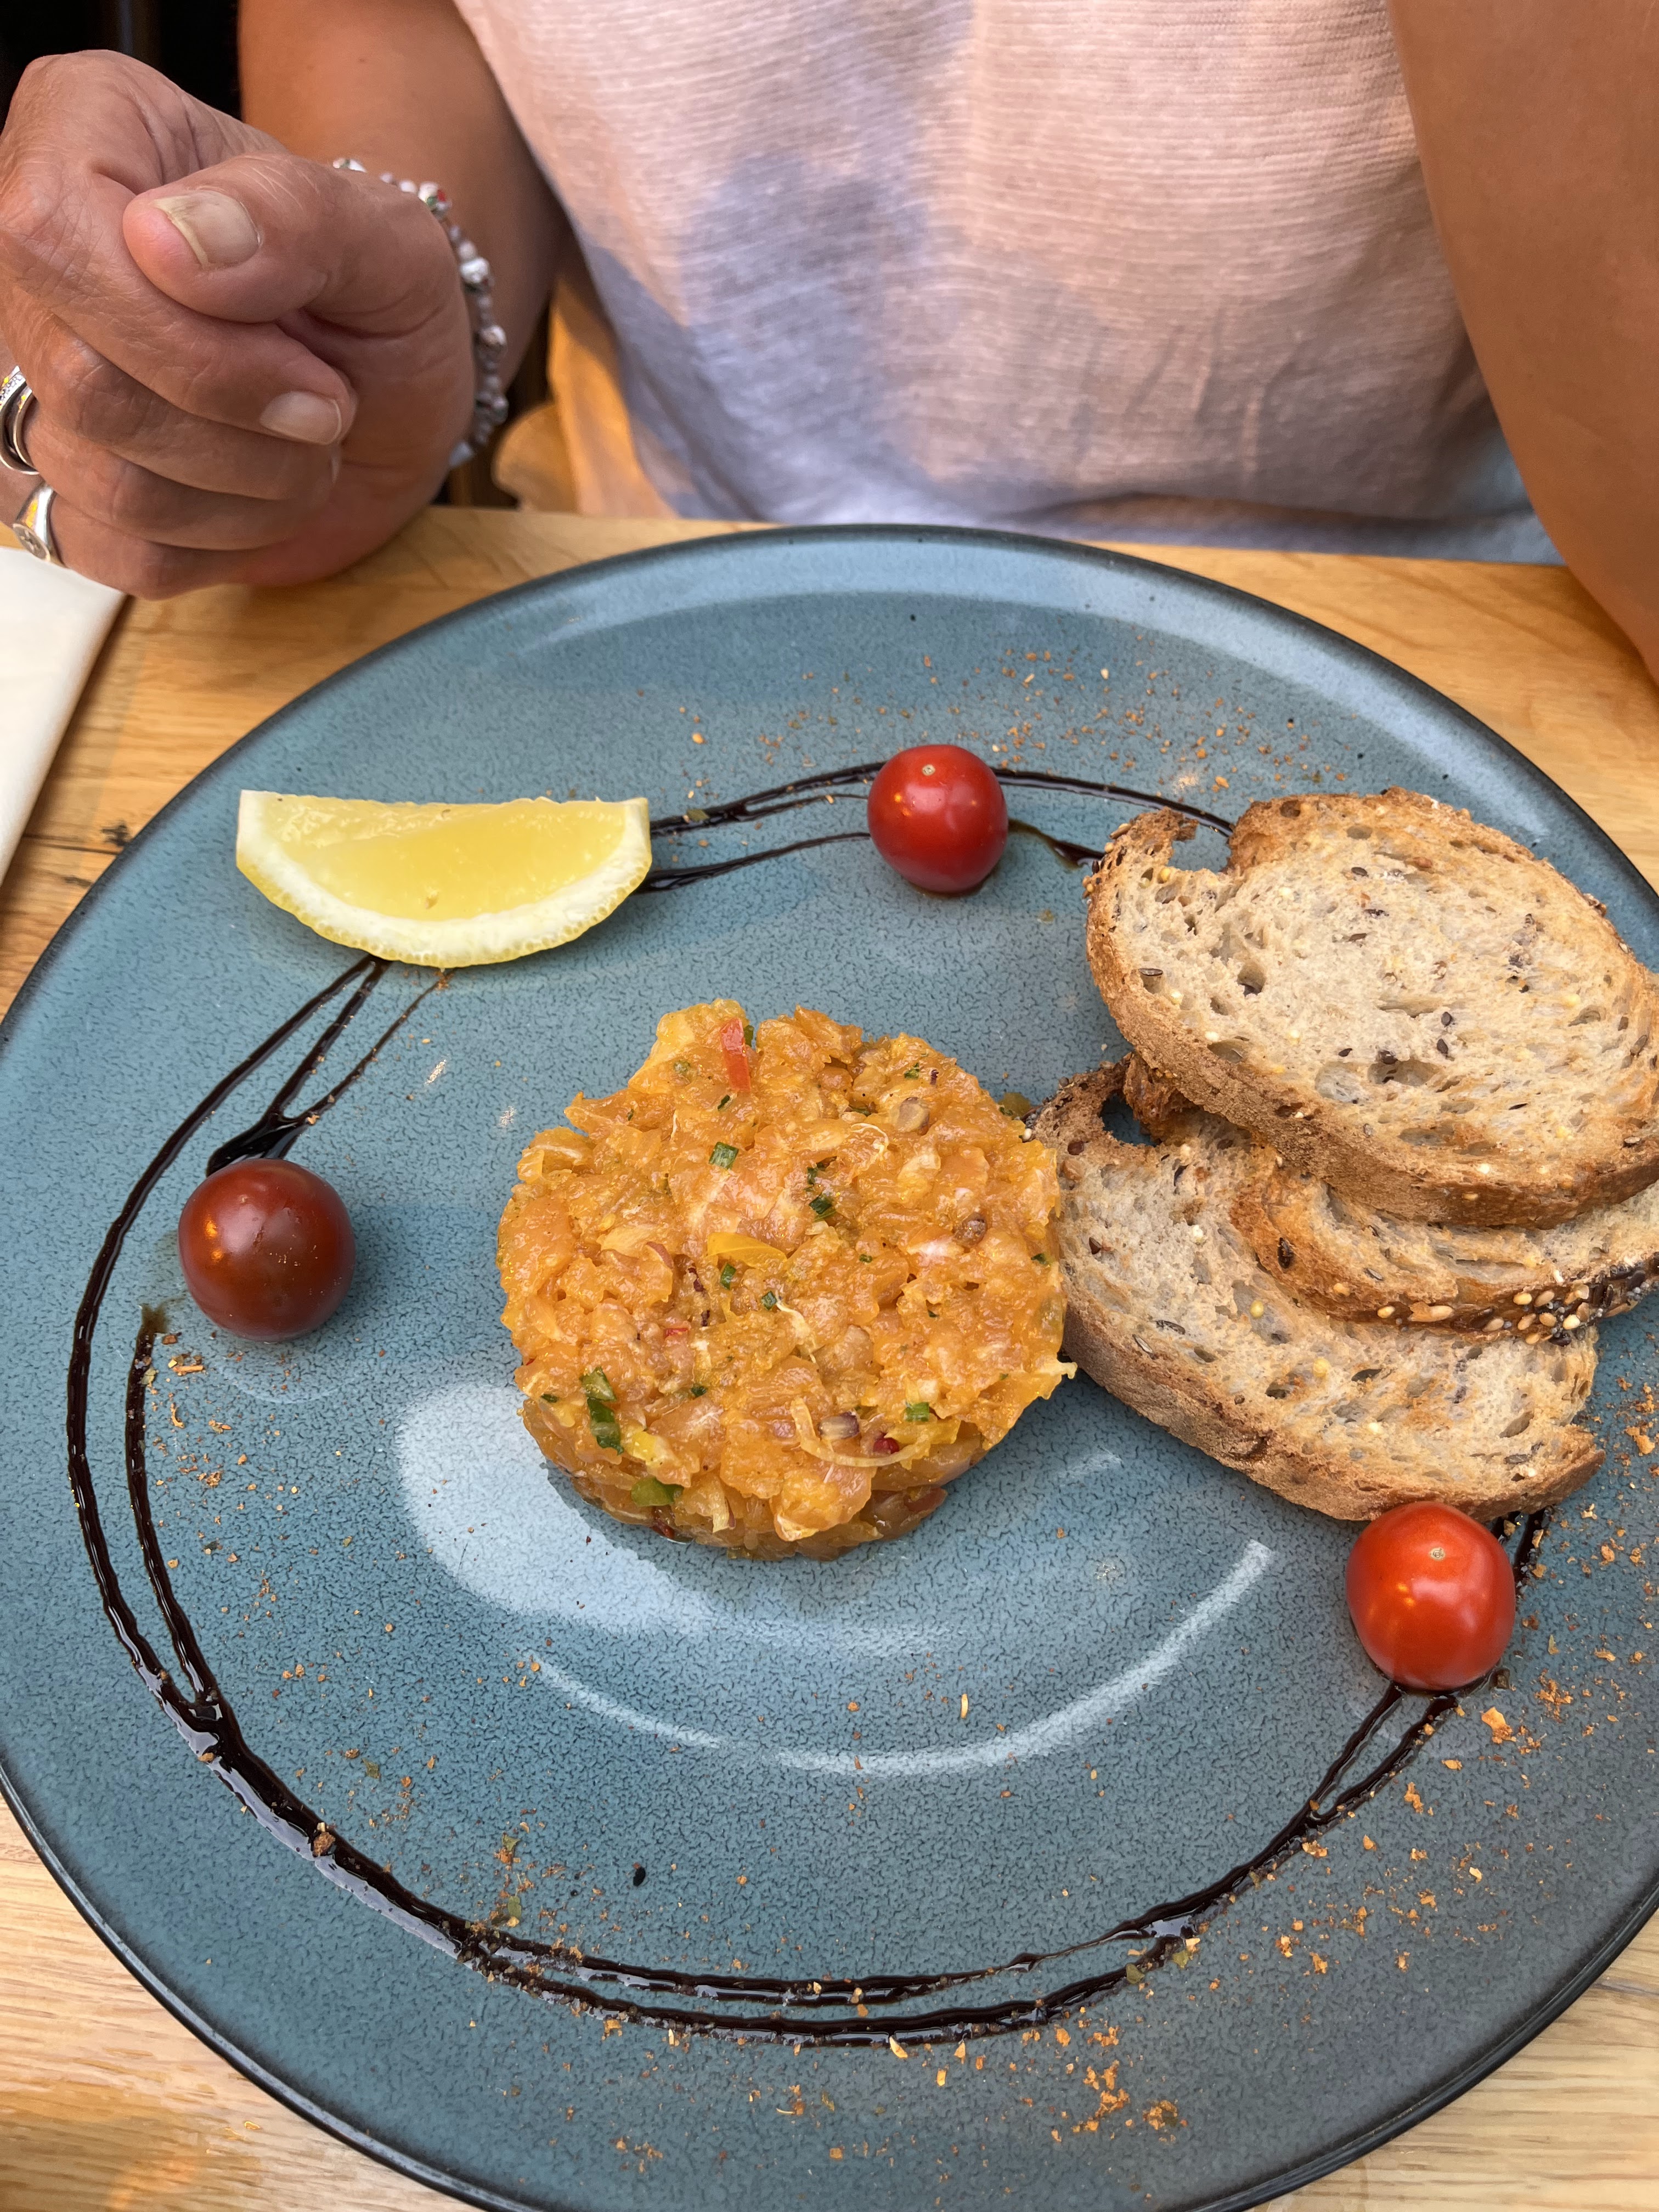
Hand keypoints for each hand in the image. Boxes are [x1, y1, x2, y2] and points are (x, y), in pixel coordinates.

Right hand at [0, 52, 474, 593]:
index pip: (53, 239)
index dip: (186, 339)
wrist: (392, 392)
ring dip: (243, 490)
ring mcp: (29, 370)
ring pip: (97, 478)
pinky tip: (259, 495)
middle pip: (81, 381)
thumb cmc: (381, 299)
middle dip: (238, 424)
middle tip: (326, 409)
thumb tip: (164, 243)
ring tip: (303, 446)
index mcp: (87, 130)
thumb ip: (291, 218)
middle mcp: (33, 247)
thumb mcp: (386, 239)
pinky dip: (215, 543)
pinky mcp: (57, 482)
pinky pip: (107, 548)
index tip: (305, 366)